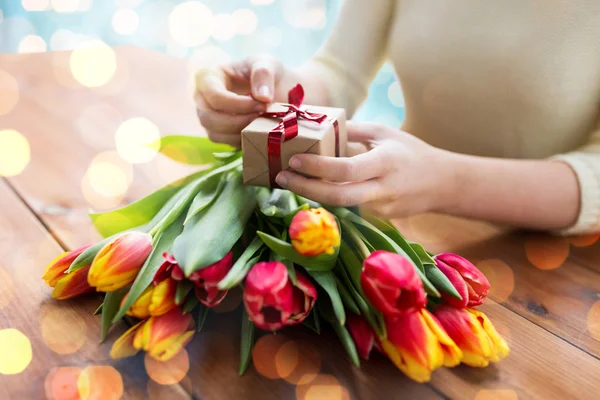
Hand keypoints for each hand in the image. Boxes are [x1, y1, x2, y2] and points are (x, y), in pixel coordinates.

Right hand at [195, 55, 290, 146]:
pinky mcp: (218, 132)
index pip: (214, 96)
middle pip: (209, 118)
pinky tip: (257, 131)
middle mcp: (202, 98)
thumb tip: (263, 97)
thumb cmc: (264, 73)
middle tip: (262, 116)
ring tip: (262, 124)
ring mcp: (208, 117)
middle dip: (238, 121)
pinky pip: (225, 142)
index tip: (261, 104)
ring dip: (240, 132)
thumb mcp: (267, 63)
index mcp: (208, 77)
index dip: (238, 104)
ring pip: (215, 133)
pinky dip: (242, 140)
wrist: (273, 88)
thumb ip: (263, 74)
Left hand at [275, 122, 454, 218]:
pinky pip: (349, 207)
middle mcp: (383, 188)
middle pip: (337, 196)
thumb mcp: (385, 132)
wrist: (442, 183)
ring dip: (312, 194)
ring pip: (340, 205)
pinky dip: (328, 198)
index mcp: (385, 162)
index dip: (317, 167)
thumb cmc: (410, 152)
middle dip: (304, 188)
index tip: (293, 159)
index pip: (346, 169)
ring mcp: (381, 207)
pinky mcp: (379, 217)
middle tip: (281, 177)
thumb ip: (352, 131)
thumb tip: (317, 123)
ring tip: (290, 180)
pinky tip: (313, 187)